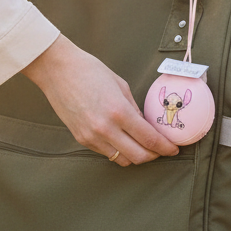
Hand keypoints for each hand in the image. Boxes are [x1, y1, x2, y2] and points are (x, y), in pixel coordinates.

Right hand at [22, 35, 180, 166]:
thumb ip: (135, 110)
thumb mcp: (121, 86)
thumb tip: (146, 127)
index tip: (173, 149)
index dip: (165, 148)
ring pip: (122, 159)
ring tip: (142, 146)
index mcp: (119, 111)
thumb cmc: (90, 71)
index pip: (149, 140)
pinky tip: (122, 140)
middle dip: (154, 156)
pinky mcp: (81, 139)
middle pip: (138, 156)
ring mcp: (91, 136)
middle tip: (161, 150)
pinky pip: (106, 153)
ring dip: (135, 156)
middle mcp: (105, 128)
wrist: (58, 70)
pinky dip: (118, 150)